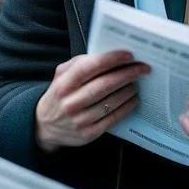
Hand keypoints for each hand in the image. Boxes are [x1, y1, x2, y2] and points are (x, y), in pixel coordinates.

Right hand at [35, 51, 149, 151]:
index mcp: (63, 84)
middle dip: (127, 74)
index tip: (129, 55)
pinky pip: (113, 118)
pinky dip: (126, 107)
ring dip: (129, 90)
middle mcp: (70, 102)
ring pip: (111, 102)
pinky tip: (133, 99)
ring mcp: (79, 120)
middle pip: (105, 85)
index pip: (89, 67)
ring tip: (138, 82)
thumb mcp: (61, 75)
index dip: (111, 59)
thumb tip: (106, 54)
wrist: (45, 126)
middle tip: (143, 68)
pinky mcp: (88, 134)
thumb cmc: (59, 95)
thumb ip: (79, 63)